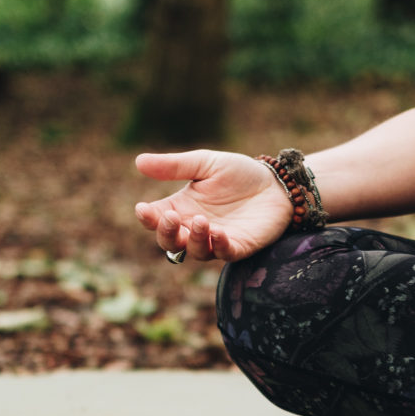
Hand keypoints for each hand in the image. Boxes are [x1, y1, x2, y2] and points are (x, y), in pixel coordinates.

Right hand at [134, 150, 292, 261]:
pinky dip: (219, 245)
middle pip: (170, 242)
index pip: (156, 219)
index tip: (143, 208)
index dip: (147, 217)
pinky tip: (218, 232)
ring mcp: (216, 240)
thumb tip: (138, 162)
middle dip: (166, 232)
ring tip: (201, 220)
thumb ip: (174, 166)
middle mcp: (194, 228)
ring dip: (194, 239)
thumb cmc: (239, 174)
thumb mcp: (205, 163)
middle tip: (171, 216)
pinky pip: (224, 253)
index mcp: (182, 208)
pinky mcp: (239, 247)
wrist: (276, 183)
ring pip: (195, 251)